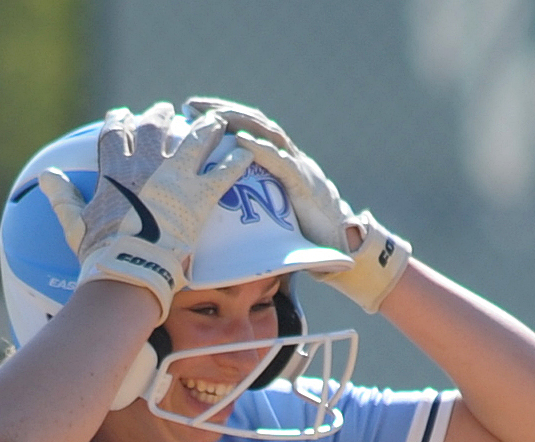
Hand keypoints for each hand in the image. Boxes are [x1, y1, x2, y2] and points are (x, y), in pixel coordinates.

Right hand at [40, 104, 252, 318]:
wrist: (130, 272)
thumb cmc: (100, 254)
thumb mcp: (75, 224)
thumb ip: (63, 197)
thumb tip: (46, 176)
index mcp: (114, 170)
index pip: (115, 131)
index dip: (119, 120)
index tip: (124, 114)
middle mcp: (145, 165)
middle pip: (154, 126)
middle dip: (160, 115)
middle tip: (167, 111)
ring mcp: (174, 178)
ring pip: (193, 138)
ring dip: (204, 128)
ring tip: (213, 122)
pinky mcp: (199, 197)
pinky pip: (224, 172)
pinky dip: (236, 162)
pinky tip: (246, 154)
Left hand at [187, 95, 415, 313]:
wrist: (342, 243)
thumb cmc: (307, 230)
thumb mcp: (276, 206)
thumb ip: (256, 197)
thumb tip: (220, 203)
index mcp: (281, 159)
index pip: (250, 127)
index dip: (224, 115)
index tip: (194, 110)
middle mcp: (290, 156)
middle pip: (255, 122)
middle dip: (223, 110)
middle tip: (192, 104)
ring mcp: (299, 167)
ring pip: (268, 134)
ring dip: (239, 121)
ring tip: (213, 115)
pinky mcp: (305, 185)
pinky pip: (282, 163)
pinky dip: (262, 151)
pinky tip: (243, 142)